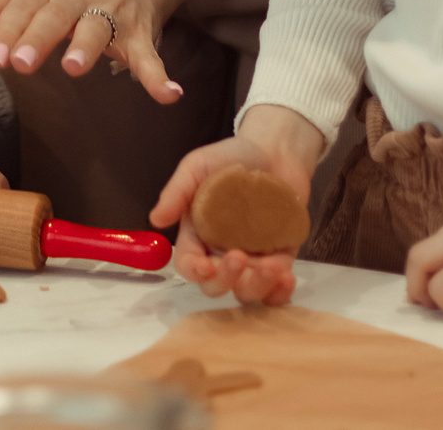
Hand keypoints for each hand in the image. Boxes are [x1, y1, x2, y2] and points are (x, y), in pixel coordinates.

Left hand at [0, 0, 183, 101]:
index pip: (22, 7)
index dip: (7, 31)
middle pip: (55, 16)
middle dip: (38, 38)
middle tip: (22, 63)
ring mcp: (111, 12)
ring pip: (98, 29)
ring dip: (88, 47)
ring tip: (74, 68)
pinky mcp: (140, 31)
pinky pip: (150, 56)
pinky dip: (158, 76)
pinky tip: (169, 94)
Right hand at [151, 103, 323, 306]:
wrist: (273, 149)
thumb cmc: (230, 157)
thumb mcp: (196, 167)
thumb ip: (176, 191)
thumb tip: (155, 219)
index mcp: (197, 236)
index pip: (188, 263)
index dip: (194, 271)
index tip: (204, 267)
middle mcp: (221, 253)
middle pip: (216, 286)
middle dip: (225, 280)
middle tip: (239, 258)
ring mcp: (252, 260)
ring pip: (248, 291)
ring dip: (257, 287)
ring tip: (272, 268)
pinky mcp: (280, 259)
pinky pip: (278, 288)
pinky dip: (281, 292)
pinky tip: (286, 278)